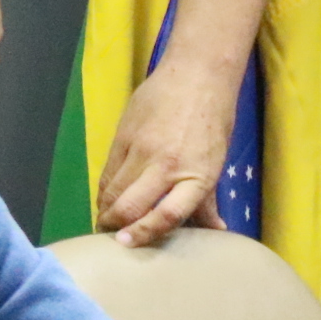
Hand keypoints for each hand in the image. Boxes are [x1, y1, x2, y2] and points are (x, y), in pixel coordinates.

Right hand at [94, 63, 235, 245]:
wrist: (196, 74)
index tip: (127, 245)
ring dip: (106, 211)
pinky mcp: (123, 136)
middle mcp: (167, 166)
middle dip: (115, 228)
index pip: (166, 214)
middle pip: (130, 207)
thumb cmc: (213, 120)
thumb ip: (208, 200)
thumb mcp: (216, 163)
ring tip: (107, 221)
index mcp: (196, 176)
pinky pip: (107, 172)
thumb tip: (215, 231)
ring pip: (113, 191)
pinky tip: (107, 198)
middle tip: (111, 239)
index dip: (144, 233)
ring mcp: (141, 150)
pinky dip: (104, 190)